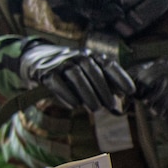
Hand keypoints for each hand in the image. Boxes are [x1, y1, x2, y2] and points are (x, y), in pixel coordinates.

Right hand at [19, 41, 136, 113]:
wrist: (37, 59)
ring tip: (95, 109)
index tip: (130, 92)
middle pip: (93, 70)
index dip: (121, 78)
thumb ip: (103, 90)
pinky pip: (56, 82)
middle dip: (104, 89)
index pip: (108, 64)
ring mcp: (61, 63)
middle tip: (110, 106)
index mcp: (91, 56)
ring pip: (76, 75)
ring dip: (87, 93)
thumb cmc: (69, 72)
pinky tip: (74, 105)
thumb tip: (120, 111)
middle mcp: (77, 56)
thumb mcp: (86, 77)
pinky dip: (65, 94)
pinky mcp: (45, 72)